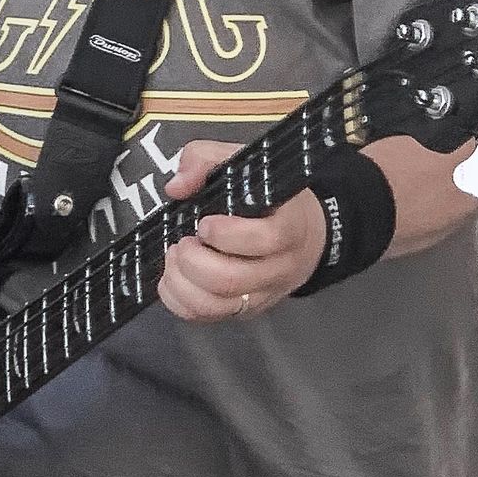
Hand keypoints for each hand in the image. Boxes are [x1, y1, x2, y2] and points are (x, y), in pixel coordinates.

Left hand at [160, 141, 327, 320]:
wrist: (304, 232)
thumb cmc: (266, 195)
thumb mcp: (242, 163)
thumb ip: (205, 159)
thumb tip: (176, 187)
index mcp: (289, 225)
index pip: (267, 239)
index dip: (228, 235)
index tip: (204, 223)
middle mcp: (280, 266)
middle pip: (233, 279)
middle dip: (194, 262)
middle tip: (182, 242)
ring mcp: (263, 293)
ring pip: (218, 305)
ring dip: (183, 283)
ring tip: (174, 258)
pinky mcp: (246, 310)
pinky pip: (208, 317)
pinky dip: (179, 301)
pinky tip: (172, 278)